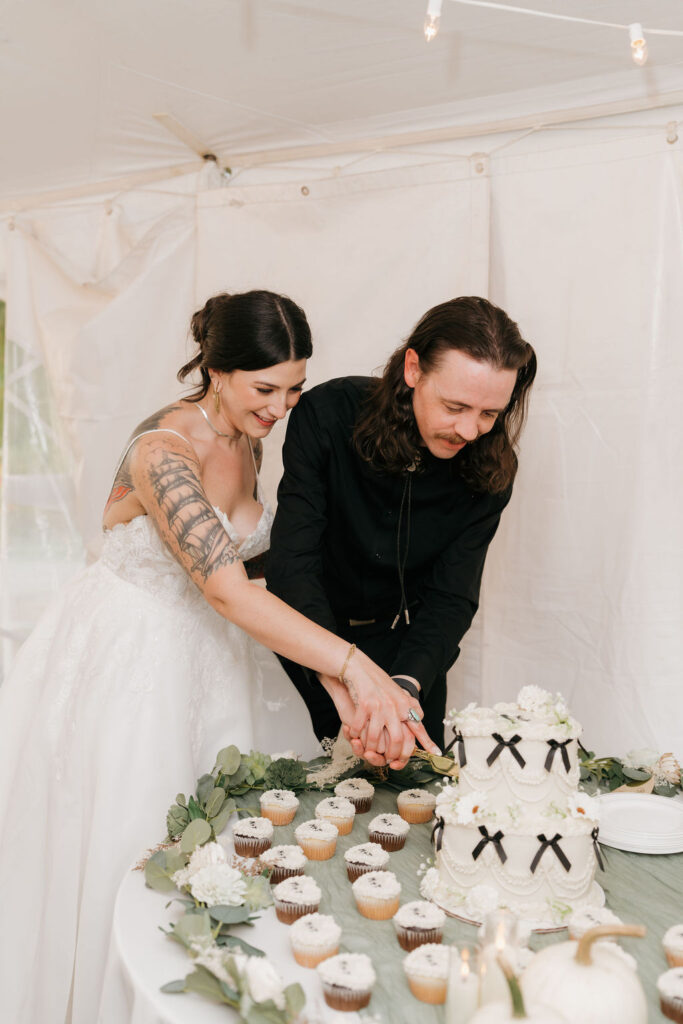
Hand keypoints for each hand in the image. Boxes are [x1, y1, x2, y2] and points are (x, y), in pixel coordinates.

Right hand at [323, 649, 439, 767]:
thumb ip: (408, 704)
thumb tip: (419, 716)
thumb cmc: (376, 680)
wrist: (358, 666)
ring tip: (367, 750)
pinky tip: (353, 735)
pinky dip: (355, 735)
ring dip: (370, 747)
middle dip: (392, 754)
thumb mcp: (397, 691)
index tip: (436, 753)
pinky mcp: (364, 704)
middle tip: (388, 760)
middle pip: (398, 739)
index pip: (418, 726)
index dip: (427, 741)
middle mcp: (395, 706)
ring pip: (376, 738)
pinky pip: (359, 728)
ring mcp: (380, 706)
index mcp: (404, 704)